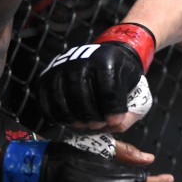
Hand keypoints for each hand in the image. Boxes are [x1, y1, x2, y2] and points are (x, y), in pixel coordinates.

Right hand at [36, 23, 155, 130]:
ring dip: (73, 118)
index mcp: (107, 60)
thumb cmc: (121, 76)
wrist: (106, 56)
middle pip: (81, 94)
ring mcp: (61, 66)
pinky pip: (44, 99)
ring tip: (83, 125)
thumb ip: (130, 112)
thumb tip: (114, 126)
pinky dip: (54, 115)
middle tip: (98, 125)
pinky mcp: (47, 74)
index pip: (107, 87)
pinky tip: (67, 121)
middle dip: (90, 116)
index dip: (111, 108)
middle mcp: (81, 59)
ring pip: (61, 98)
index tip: (114, 121)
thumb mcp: (136, 88)